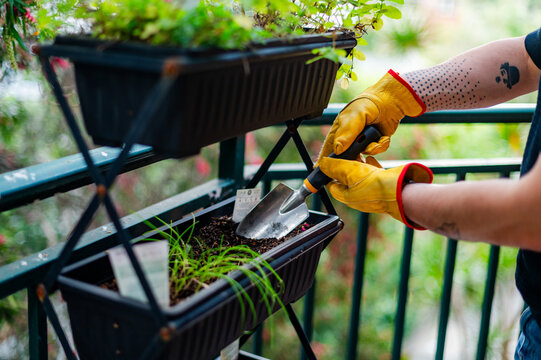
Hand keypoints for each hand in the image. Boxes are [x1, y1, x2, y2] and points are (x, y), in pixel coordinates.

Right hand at [317, 70, 425, 163]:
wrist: (390, 101)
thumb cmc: (368, 104)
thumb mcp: (354, 116)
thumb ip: (346, 133)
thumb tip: (338, 150)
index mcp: (339, 132)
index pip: (328, 150)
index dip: (325, 162)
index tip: (323, 172)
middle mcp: (349, 139)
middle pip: (347, 158)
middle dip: (356, 158)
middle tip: (361, 154)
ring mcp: (362, 142)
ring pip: (364, 156)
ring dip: (372, 149)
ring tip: (376, 140)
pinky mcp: (375, 143)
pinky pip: (376, 152)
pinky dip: (381, 145)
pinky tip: (383, 137)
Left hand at [318, 156, 432, 229]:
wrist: (400, 192)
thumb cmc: (375, 185)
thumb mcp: (349, 171)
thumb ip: (334, 167)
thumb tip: (322, 164)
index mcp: (346, 196)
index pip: (331, 184)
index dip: (329, 172)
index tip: (330, 161)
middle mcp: (357, 197)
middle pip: (345, 179)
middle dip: (345, 166)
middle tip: (344, 154)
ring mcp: (370, 193)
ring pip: (359, 176)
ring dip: (358, 165)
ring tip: (357, 154)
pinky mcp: (382, 187)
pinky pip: (373, 176)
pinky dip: (370, 166)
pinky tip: (370, 158)